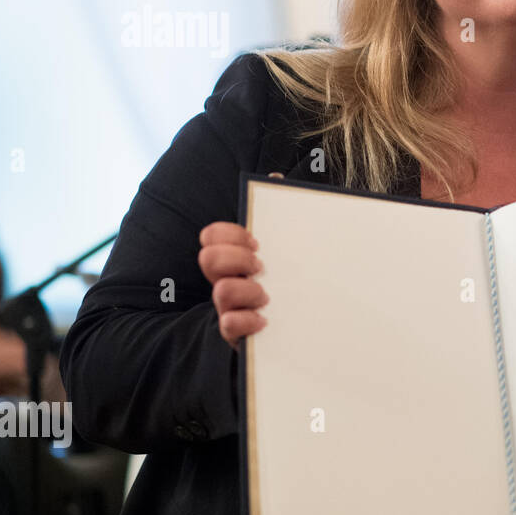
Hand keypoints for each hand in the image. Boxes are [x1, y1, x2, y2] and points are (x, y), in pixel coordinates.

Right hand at [198, 174, 281, 349]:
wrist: (307, 327)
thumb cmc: (293, 281)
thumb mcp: (290, 247)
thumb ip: (283, 216)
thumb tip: (275, 180)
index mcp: (237, 257)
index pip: (212, 236)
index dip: (228, 234)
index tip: (257, 241)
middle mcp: (227, 279)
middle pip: (208, 259)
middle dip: (236, 258)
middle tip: (262, 265)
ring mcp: (230, 307)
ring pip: (220, 292)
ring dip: (246, 290)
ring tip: (268, 296)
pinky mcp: (238, 333)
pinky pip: (227, 326)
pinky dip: (246, 321)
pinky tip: (265, 320)